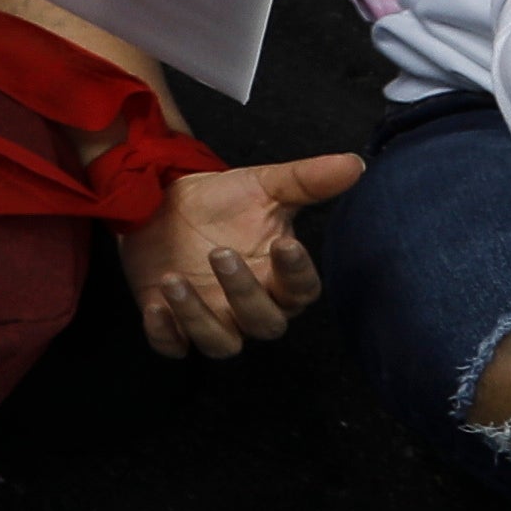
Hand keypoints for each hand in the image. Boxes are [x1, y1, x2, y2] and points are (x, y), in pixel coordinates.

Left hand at [125, 147, 367, 354]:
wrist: (163, 200)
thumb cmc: (222, 201)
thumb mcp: (264, 185)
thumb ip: (309, 180)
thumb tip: (356, 163)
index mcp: (278, 278)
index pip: (302, 291)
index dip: (297, 273)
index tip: (284, 244)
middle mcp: (250, 306)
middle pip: (264, 323)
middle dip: (244, 294)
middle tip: (220, 253)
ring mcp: (212, 317)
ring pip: (221, 343)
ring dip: (198, 318)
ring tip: (174, 279)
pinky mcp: (172, 323)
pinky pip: (173, 347)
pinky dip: (165, 334)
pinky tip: (154, 305)